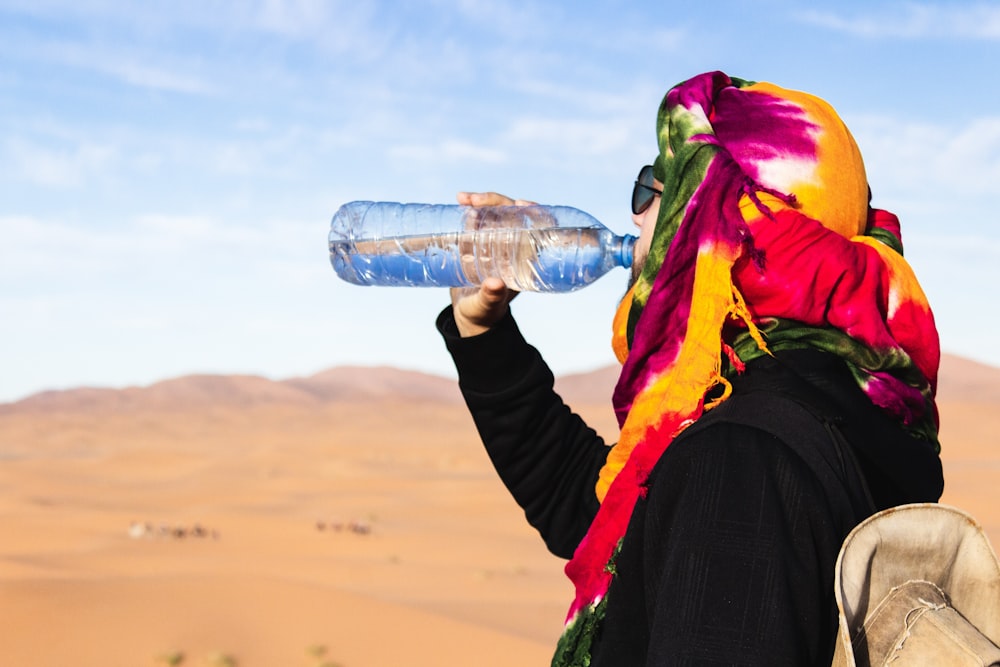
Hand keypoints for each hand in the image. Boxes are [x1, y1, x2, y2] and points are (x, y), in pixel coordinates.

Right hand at [449, 191, 530, 336]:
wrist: (469, 315)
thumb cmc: (484, 313)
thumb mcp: (487, 305)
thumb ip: (491, 297)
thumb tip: (496, 284)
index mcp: (524, 260)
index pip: (538, 228)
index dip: (534, 211)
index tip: (520, 203)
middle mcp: (513, 247)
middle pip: (512, 215)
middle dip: (496, 202)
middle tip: (475, 201)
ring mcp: (496, 242)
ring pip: (494, 214)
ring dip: (481, 202)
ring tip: (463, 199)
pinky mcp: (479, 242)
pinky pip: (478, 220)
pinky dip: (470, 209)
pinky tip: (459, 202)